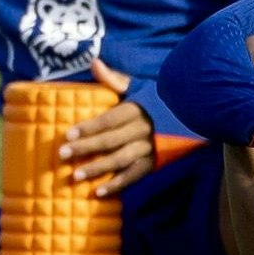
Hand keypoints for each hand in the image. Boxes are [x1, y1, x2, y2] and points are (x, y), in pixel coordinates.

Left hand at [58, 67, 157, 194]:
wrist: (190, 114)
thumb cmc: (154, 99)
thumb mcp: (136, 86)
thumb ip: (113, 79)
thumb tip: (93, 62)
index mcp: (136, 109)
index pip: (108, 120)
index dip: (88, 127)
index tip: (67, 134)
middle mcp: (143, 129)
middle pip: (111, 141)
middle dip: (86, 148)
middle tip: (63, 155)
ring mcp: (150, 147)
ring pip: (121, 159)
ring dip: (98, 169)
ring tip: (75, 176)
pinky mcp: (155, 162)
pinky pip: (135, 175)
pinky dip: (118, 184)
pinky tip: (99, 192)